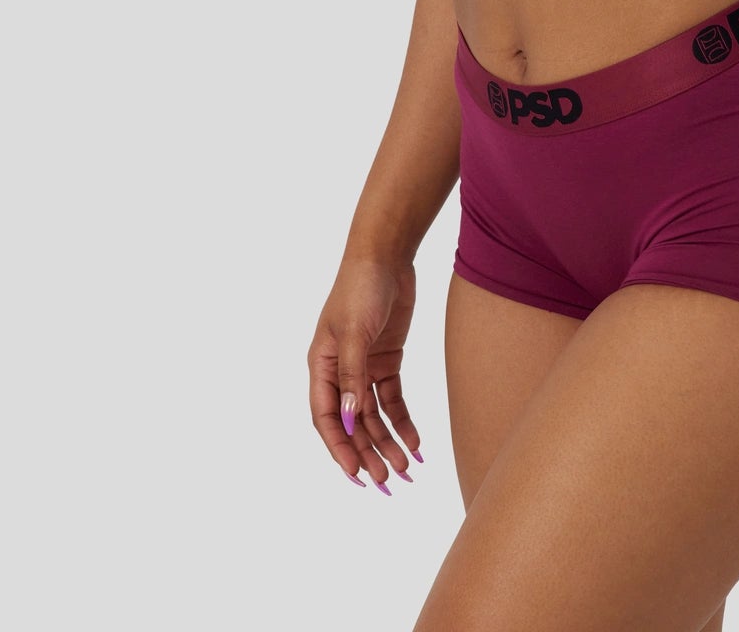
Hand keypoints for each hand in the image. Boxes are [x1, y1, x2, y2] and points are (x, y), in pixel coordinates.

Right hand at [307, 257, 422, 491]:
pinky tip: (417, 441)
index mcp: (321, 366)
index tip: (357, 475)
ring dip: (388, 443)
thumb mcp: (355, 331)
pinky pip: (393, 399)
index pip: (327, 418)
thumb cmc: (361, 288)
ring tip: (406, 470)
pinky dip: (403, 421)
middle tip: (387, 483)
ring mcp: (363, 367)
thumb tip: (352, 418)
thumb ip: (353, 375)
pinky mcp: (386, 360)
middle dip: (368, 454)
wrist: (386, 256)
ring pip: (374, 417)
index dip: (340, 449)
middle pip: (352, 424)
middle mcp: (339, 372)